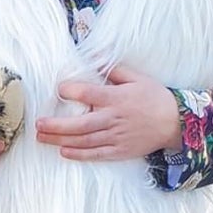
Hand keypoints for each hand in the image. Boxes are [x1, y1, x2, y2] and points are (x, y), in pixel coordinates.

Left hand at [34, 65, 181, 161]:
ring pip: (84, 141)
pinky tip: (63, 152)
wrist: (175, 123)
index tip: (59, 89)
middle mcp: (114, 119)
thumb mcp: (137, 78)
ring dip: (60, 140)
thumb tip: (95, 58)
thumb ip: (114, 69)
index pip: (88, 94)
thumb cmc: (154, 97)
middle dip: (56, 125)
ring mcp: (116, 137)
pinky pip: (96, 154)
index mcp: (116, 98)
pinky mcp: (119, 151)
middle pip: (80, 124)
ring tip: (41, 138)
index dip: (71, 91)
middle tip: (37, 124)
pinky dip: (79, 154)